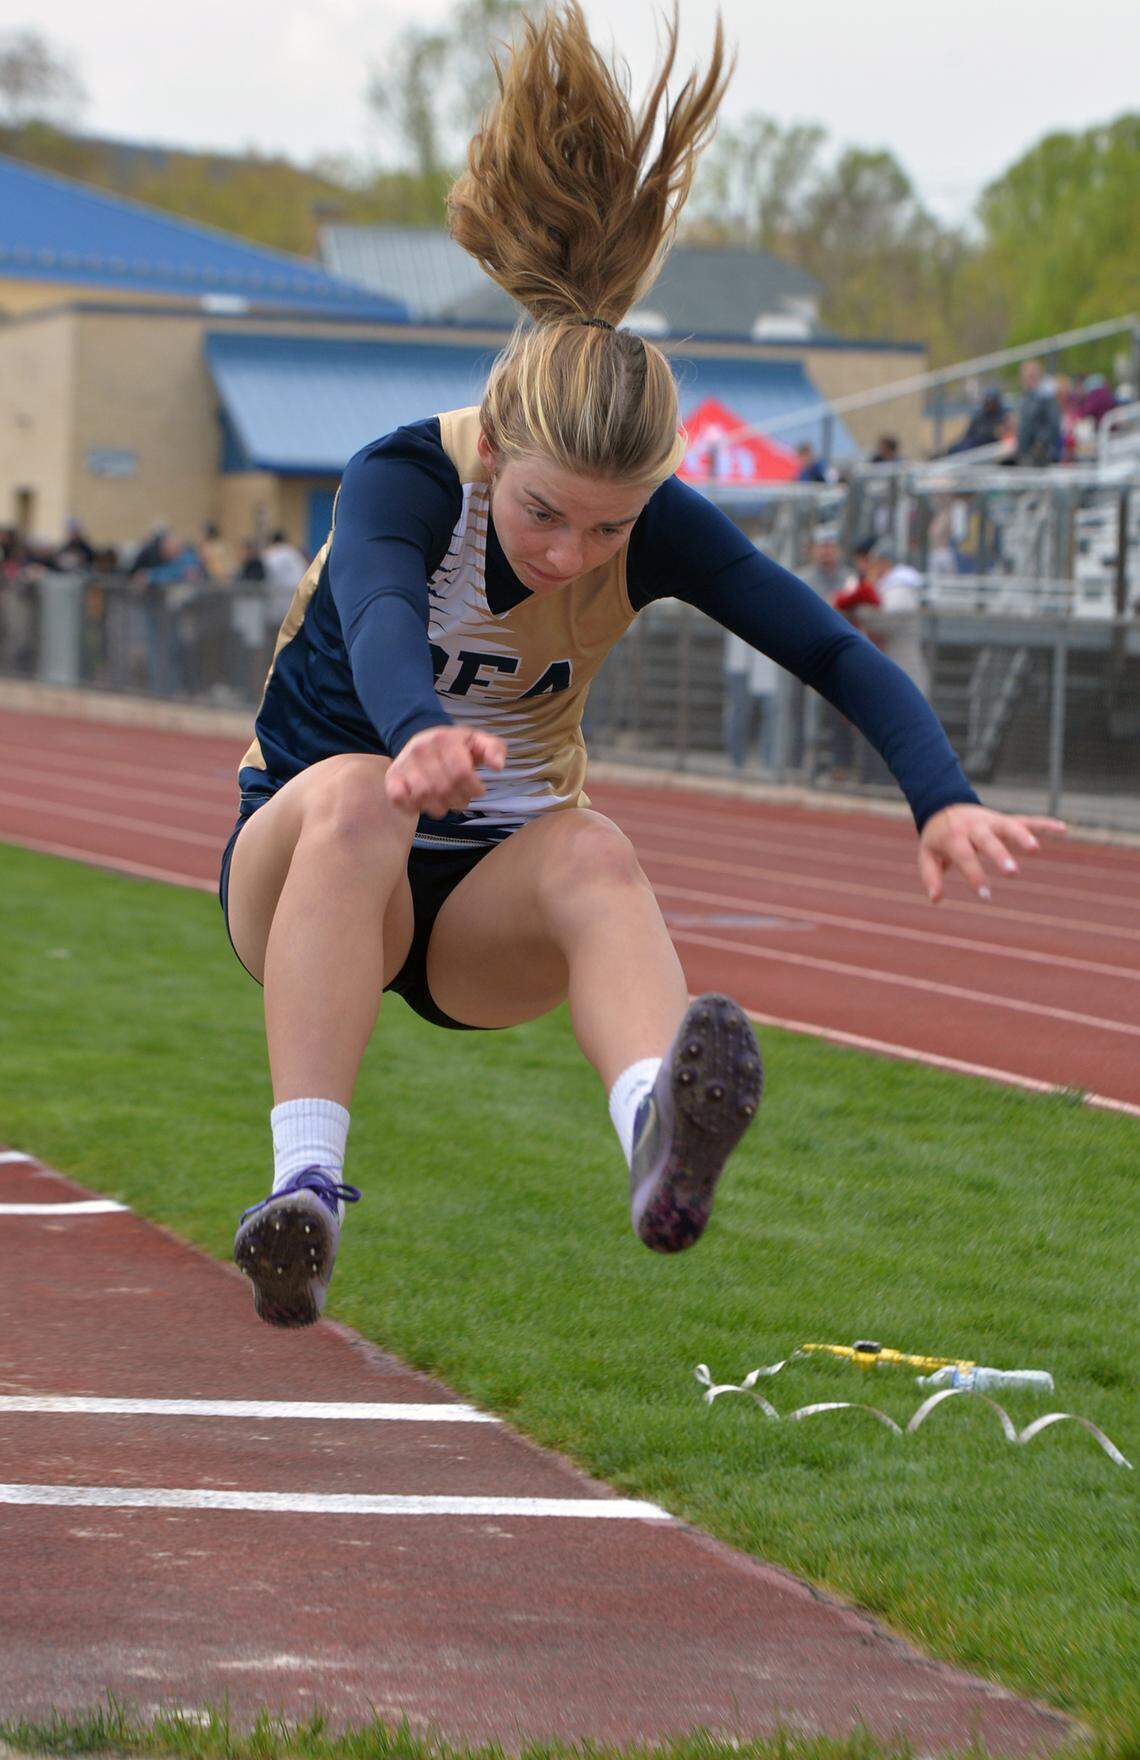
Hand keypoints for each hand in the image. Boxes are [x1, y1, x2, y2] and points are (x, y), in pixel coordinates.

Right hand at [385, 725, 505, 819]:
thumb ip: (494, 750)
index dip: (474, 788)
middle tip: (462, 798)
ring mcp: (404, 764)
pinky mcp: (392, 778)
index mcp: (444, 739)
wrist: (424, 740)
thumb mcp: (479, 742)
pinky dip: (414, 807)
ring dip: (440, 807)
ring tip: (446, 801)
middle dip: (459, 800)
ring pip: (424, 797)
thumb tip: (497, 766)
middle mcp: (420, 749)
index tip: (478, 790)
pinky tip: (425, 803)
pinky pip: (400, 800)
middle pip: (444, 788)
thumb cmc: (456, 746)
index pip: (461, 773)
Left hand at [918, 803, 1065, 902]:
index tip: (986, 896)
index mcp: (955, 836)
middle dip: (1001, 855)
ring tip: (1036, 848)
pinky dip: (1043, 823)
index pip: (965, 857)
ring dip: (1023, 835)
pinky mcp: (1005, 819)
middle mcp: (975, 826)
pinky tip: (1063, 829)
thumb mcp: (928, 855)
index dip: (975, 875)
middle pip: (988, 840)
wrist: (944, 805)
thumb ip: (931, 876)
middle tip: (1012, 872)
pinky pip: (1027, 819)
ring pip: (1010, 825)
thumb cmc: (938, 838)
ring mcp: (992, 821)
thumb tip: (936, 899)